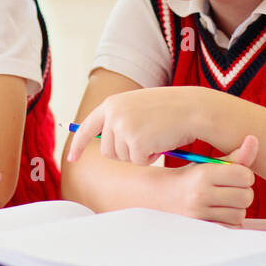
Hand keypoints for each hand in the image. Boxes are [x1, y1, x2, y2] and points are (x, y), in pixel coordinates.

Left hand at [67, 86, 211, 165]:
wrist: (193, 108)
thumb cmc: (170, 110)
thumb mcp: (139, 108)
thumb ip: (120, 120)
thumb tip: (107, 147)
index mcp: (112, 104)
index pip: (87, 127)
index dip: (78, 145)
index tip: (72, 159)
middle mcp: (112, 115)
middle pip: (107, 150)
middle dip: (125, 152)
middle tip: (146, 138)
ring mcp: (123, 128)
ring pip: (122, 158)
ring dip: (140, 153)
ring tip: (156, 136)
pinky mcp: (135, 142)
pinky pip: (139, 162)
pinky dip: (151, 157)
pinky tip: (162, 142)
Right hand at [158, 136, 259, 226]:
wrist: (163, 194)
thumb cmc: (191, 177)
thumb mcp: (210, 163)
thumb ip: (236, 155)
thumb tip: (254, 139)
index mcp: (204, 173)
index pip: (244, 175)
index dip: (244, 174)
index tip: (236, 174)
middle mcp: (201, 194)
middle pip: (246, 196)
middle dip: (243, 191)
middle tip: (232, 187)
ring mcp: (201, 213)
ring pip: (241, 214)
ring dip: (238, 207)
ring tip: (225, 200)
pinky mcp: (203, 227)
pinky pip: (233, 226)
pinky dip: (231, 219)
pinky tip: (221, 211)